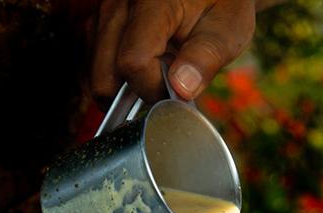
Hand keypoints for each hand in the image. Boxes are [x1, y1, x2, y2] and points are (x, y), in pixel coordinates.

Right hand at [89, 0, 255, 106]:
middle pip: (105, 74)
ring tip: (157, 69)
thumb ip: (206, 57)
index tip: (178, 90)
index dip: (154, 88)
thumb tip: (181, 89)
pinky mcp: (99, 19)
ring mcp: (105, 10)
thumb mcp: (228, 28)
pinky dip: (115, 74)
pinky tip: (143, 66)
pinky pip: (94, 61)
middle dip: (134, 93)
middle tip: (166, 85)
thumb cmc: (221, 3)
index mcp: (153, 1)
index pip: (133, 62)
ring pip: (96, 71)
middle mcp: (120, 2)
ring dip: (123, 85)